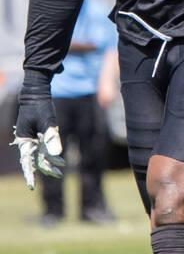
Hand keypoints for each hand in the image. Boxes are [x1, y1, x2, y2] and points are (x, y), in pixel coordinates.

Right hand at [12, 73, 64, 189]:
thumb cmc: (40, 106)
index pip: (27, 161)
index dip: (30, 175)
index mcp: (24, 140)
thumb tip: (57, 154)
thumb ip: (52, 138)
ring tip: (62, 170)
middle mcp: (26, 141)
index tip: (31, 186)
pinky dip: (51, 153)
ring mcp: (31, 138)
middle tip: (58, 175)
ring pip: (40, 154)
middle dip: (46, 168)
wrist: (37, 93)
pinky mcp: (37, 134)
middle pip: (35, 159)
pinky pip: (43, 147)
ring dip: (50, 162)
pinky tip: (60, 159)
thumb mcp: (48, 121)